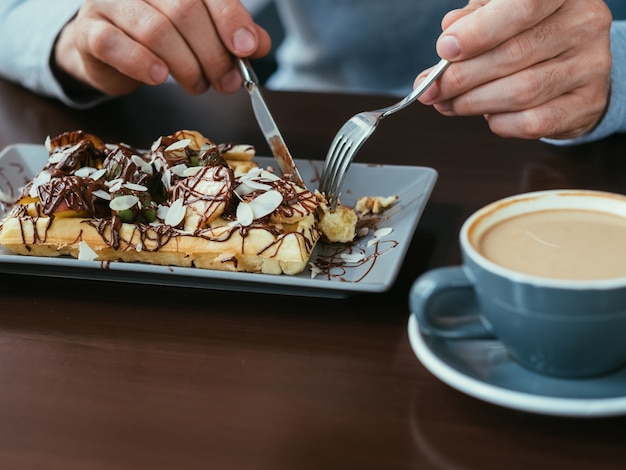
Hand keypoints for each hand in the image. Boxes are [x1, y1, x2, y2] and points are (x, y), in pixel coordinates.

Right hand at [53, 0, 270, 96]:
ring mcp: (111, 2)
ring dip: (185, 66)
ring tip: (198, 85)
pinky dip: (142, 64)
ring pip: (156, 30)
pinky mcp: (89, 30)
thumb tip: (259, 44)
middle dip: (213, 53)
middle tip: (226, 82)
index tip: (247, 48)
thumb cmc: (159, 39)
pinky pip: (115, 44)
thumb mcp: (201, 33)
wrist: (108, 50)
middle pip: (186, 10)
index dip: (231, 19)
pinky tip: (159, 77)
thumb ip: (231, 34)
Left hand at [416, 0, 612, 139]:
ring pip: (521, 91)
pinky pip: (533, 122)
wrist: (574, 67)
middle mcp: (584, 24)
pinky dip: (500, 123)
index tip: (445, 49)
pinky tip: (487, 116)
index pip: (523, 6)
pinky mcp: (587, 104)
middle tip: (433, 89)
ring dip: (473, 103)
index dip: (480, 31)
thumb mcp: (498, 15)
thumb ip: (471, 22)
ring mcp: (591, 66)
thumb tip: (447, 43)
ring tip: (448, 104)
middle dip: (462, 76)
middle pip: (514, 54)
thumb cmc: (527, 35)